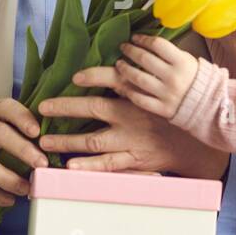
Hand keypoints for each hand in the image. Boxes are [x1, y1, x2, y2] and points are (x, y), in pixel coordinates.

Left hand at [37, 78, 227, 177]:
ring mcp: (130, 141)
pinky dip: (88, 166)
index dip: (94, 77)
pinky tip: (69, 166)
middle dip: (65, 108)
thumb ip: (136, 84)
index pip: (113, 80)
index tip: (73, 77)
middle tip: (42, 108)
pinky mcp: (133, 160)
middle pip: (93, 109)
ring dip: (67, 141)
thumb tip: (117, 68)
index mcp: (137, 97)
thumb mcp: (157, 96)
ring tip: (44, 141)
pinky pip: (107, 165)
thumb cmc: (170, 118)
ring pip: (93, 141)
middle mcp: (130, 117)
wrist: (193, 147)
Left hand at [108, 34, 199, 118]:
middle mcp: (173, 77)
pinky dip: (130, 92)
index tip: (135, 37)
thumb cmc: (195, 79)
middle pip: (145, 59)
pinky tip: (124, 86)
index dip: (143, 39)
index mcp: (182, 62)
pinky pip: (141, 99)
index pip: (158, 45)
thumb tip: (147, 43)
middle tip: (123, 47)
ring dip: (125, 69)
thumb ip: (170, 54)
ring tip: (119, 64)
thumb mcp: (188, 61)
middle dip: (130, 51)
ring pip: (139, 78)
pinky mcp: (162, 109)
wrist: (209, 105)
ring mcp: (167, 94)